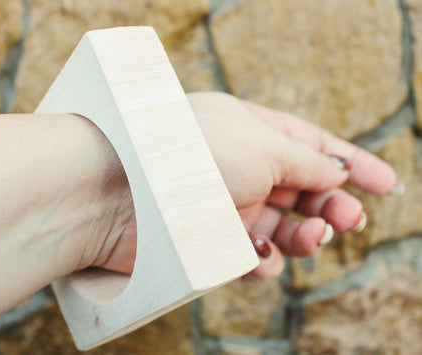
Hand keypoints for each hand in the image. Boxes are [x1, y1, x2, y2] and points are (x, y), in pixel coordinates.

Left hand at [90, 92, 398, 279]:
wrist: (120, 193)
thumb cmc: (190, 155)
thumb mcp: (264, 145)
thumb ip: (307, 161)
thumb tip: (337, 171)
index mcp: (251, 131)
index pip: (313, 146)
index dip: (352, 163)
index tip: (387, 185)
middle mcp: (239, 167)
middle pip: (303, 190)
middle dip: (332, 207)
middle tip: (349, 221)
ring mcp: (225, 205)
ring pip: (283, 227)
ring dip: (305, 235)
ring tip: (309, 237)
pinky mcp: (209, 241)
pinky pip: (253, 255)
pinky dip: (263, 258)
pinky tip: (254, 252)